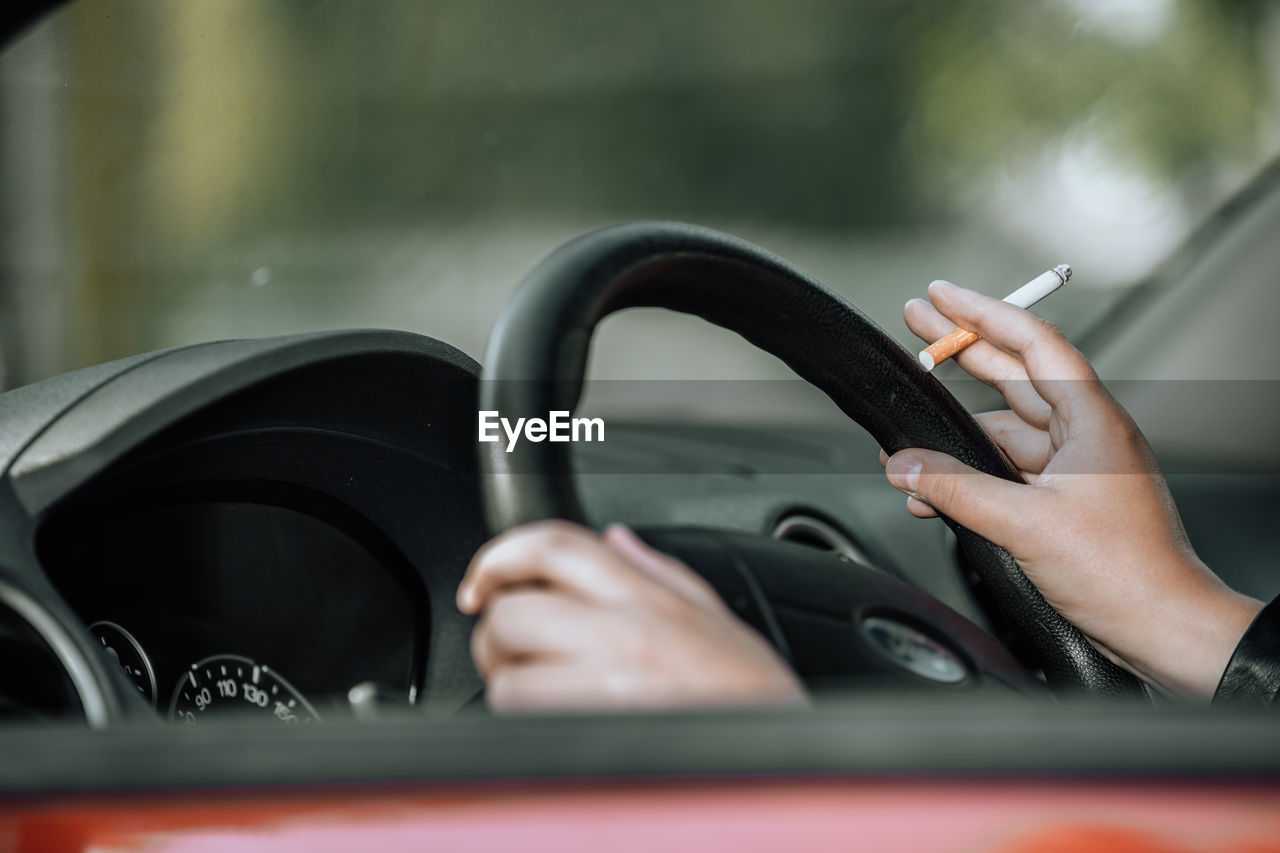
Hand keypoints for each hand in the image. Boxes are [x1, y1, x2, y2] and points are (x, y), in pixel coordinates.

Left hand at [456, 520, 804, 709]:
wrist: (788, 768)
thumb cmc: (755, 702)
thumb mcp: (717, 620)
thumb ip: (659, 572)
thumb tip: (616, 540)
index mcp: (649, 598)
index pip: (554, 545)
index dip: (500, 556)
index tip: (482, 581)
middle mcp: (624, 635)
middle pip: (513, 613)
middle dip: (499, 636)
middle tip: (517, 655)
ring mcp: (607, 690)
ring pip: (508, 678)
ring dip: (512, 690)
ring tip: (548, 700)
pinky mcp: (593, 739)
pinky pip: (525, 729)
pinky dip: (527, 731)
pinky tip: (561, 731)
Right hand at [882, 280, 1262, 697]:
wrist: (1164, 630)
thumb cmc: (1126, 574)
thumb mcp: (1026, 524)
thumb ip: (956, 488)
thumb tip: (905, 465)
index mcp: (1090, 420)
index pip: (1032, 343)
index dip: (982, 314)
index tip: (941, 297)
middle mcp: (1085, 436)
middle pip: (1014, 375)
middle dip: (960, 351)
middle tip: (916, 326)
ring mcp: (1075, 470)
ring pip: (1003, 433)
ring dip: (954, 436)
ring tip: (904, 443)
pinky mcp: (1064, 503)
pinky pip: (1006, 474)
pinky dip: (968, 477)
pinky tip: (934, 491)